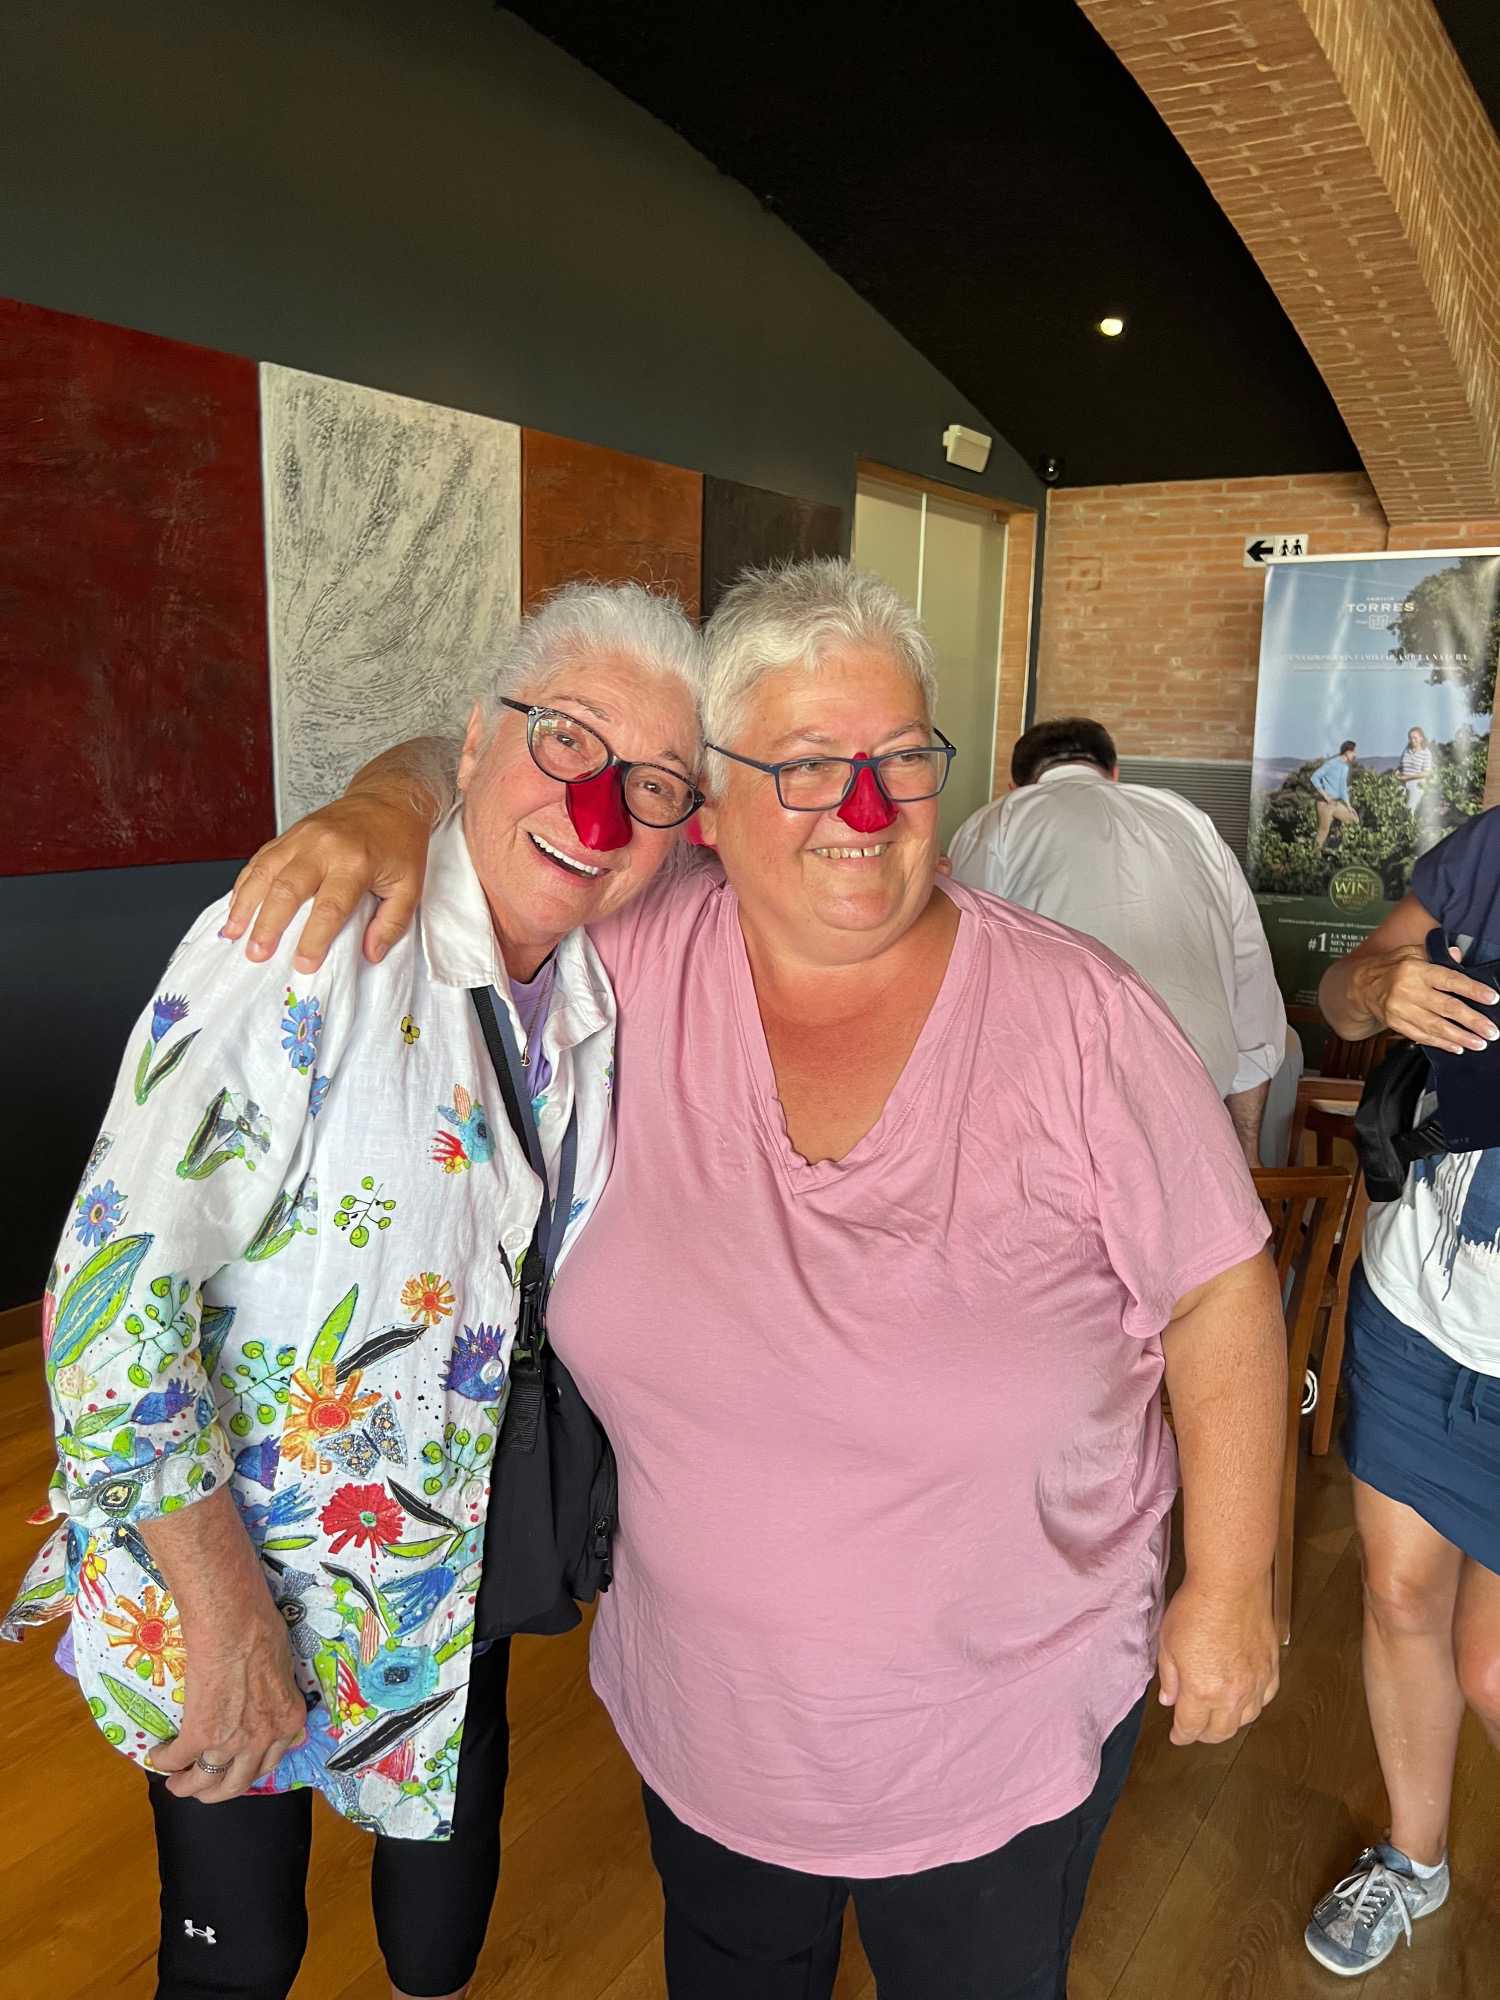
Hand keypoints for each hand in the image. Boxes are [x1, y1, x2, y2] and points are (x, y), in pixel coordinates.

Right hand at [147, 1597, 305, 1802]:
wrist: (234, 1623)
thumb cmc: (262, 1630)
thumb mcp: (283, 1668)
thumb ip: (275, 1691)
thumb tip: (265, 1690)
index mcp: (288, 1721)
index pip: (270, 1761)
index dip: (250, 1770)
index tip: (237, 1770)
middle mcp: (264, 1738)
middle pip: (238, 1782)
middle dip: (218, 1791)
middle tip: (204, 1789)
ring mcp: (232, 1741)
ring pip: (207, 1781)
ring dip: (188, 1786)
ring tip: (176, 1784)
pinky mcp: (200, 1735)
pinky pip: (177, 1758)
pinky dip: (164, 1761)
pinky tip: (157, 1756)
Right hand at [224, 786, 432, 972]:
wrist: (389, 799)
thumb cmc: (400, 844)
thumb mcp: (410, 886)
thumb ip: (392, 923)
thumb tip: (370, 954)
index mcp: (356, 861)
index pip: (330, 907)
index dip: (314, 938)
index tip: (304, 964)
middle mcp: (324, 846)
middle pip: (288, 889)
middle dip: (268, 924)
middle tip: (257, 954)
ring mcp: (302, 837)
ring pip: (265, 871)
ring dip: (245, 904)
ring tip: (233, 933)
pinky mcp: (290, 833)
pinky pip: (261, 859)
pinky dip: (244, 883)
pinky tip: (236, 906)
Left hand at [1157, 1575, 1278, 1745]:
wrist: (1230, 1583)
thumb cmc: (1195, 1608)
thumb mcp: (1167, 1643)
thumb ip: (1169, 1677)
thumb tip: (1169, 1699)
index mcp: (1201, 1691)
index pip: (1190, 1727)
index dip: (1181, 1735)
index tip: (1176, 1736)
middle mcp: (1232, 1694)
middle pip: (1220, 1732)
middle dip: (1204, 1735)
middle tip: (1195, 1730)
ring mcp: (1256, 1682)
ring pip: (1246, 1719)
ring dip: (1230, 1723)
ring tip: (1218, 1718)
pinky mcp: (1271, 1667)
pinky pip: (1265, 1698)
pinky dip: (1254, 1705)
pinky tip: (1246, 1700)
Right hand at [1350, 942, 1498, 1054]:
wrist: (1362, 986)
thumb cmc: (1391, 967)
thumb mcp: (1410, 951)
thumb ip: (1435, 953)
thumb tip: (1459, 955)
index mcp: (1415, 970)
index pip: (1449, 980)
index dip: (1472, 990)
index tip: (1491, 998)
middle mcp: (1408, 991)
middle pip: (1446, 1008)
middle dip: (1472, 1021)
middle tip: (1491, 1030)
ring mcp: (1401, 1010)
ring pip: (1436, 1026)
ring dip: (1461, 1037)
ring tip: (1480, 1043)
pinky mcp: (1396, 1024)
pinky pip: (1422, 1036)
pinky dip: (1441, 1043)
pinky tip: (1457, 1047)